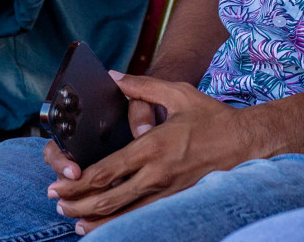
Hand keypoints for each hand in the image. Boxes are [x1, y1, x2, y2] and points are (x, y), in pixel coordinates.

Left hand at [46, 72, 260, 232]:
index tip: (58, 185)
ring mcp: (167, 192)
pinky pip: (141, 218)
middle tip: (57, 204)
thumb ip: (143, 86)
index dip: (77, 182)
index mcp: (153, 147)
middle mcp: (156, 174)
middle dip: (76, 203)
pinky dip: (119, 224)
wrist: (247, 143)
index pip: (106, 171)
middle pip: (107, 198)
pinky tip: (106, 226)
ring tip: (74, 220)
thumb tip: (114, 77)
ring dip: (94, 219)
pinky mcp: (176, 201)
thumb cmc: (213, 118)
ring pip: (122, 214)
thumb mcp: (179, 94)